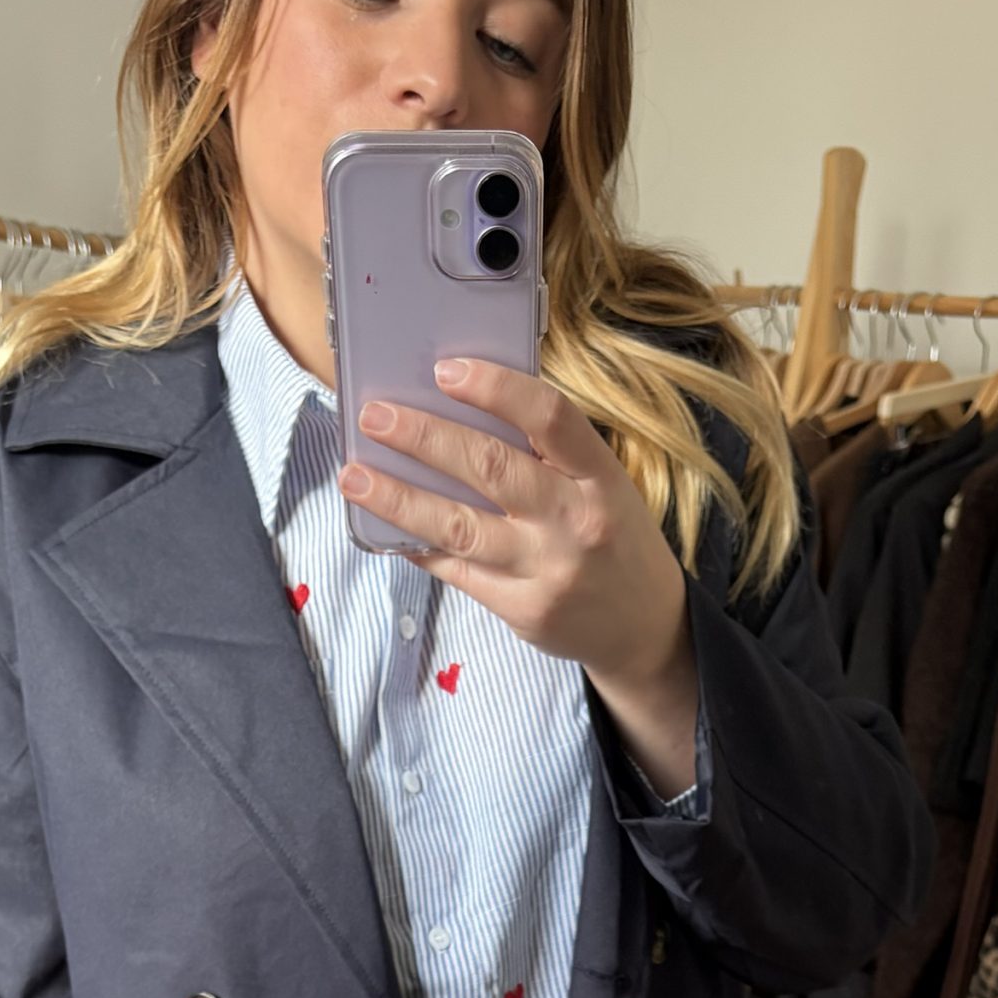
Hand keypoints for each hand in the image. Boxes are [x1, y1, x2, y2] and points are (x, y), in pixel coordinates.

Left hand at [338, 356, 692, 698]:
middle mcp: (574, 521)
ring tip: (353, 475)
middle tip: (374, 416)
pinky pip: (457, 571)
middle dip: (424, 437)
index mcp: (600, 477)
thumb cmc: (613, 538)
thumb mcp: (604, 485)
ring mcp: (546, 571)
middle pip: (490, 468)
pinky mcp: (522, 610)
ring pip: (459, 527)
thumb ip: (549, 455)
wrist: (644, 627)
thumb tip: (461, 413)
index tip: (445, 370)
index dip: (496, 388)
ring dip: (399, 498)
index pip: (550, 418)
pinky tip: (385, 525)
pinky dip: (418, 545)